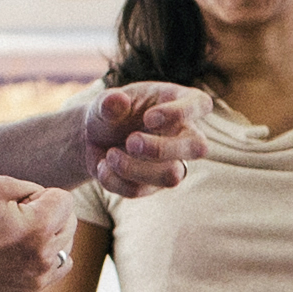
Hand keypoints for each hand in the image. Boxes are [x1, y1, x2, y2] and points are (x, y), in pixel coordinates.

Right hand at [0, 175, 73, 291]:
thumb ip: (32, 190)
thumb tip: (47, 202)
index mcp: (40, 229)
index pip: (65, 201)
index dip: (40, 194)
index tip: (14, 202)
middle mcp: (44, 259)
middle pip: (69, 226)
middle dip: (48, 215)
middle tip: (12, 216)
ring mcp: (35, 282)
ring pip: (63, 252)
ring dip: (49, 239)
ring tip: (15, 236)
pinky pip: (49, 274)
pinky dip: (40, 261)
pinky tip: (14, 255)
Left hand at [84, 82, 199, 200]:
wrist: (91, 137)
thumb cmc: (109, 112)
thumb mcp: (104, 102)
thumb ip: (109, 102)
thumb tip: (116, 101)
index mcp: (178, 102)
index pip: (200, 103)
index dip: (181, 113)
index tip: (149, 118)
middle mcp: (183, 134)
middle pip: (197, 147)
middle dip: (162, 149)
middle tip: (131, 141)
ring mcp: (172, 163)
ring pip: (171, 176)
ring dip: (135, 168)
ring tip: (110, 154)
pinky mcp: (153, 185)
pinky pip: (140, 190)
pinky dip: (115, 180)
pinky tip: (102, 166)